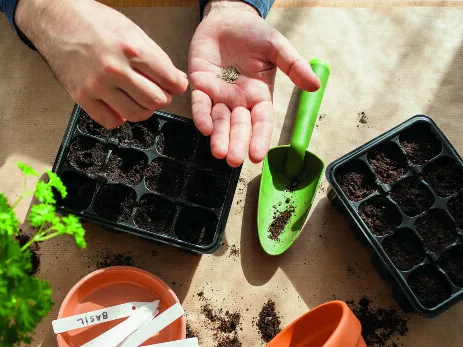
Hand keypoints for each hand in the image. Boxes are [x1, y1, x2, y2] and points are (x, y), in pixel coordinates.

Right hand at [16, 0, 187, 128]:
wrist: (57, 20)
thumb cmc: (94, 22)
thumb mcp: (132, 31)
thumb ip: (155, 57)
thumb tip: (176, 80)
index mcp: (132, 48)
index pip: (170, 80)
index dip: (177, 85)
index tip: (175, 86)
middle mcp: (115, 68)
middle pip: (156, 100)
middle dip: (162, 97)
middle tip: (157, 92)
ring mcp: (97, 85)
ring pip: (136, 114)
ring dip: (143, 109)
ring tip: (139, 99)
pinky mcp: (82, 96)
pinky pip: (111, 121)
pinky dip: (120, 117)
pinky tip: (119, 105)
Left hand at [188, 0, 319, 166]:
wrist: (227, 18)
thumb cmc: (253, 33)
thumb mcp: (277, 47)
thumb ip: (293, 65)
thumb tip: (315, 85)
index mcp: (259, 96)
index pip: (261, 122)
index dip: (260, 139)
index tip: (258, 156)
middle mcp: (238, 100)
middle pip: (239, 127)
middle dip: (236, 144)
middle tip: (234, 161)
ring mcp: (218, 95)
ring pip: (219, 121)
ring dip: (218, 137)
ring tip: (219, 153)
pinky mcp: (199, 85)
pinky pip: (200, 104)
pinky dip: (201, 116)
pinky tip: (204, 128)